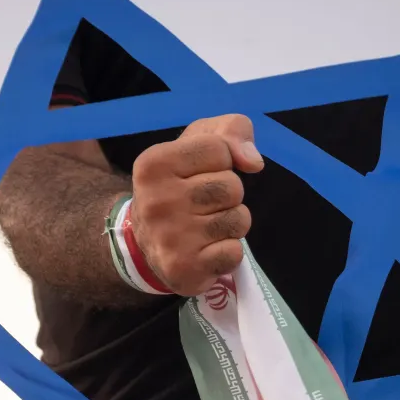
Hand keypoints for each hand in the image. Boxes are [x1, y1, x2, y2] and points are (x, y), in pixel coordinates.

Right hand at [129, 114, 264, 295]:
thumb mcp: (197, 143)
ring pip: (239, 220)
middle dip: (229, 195)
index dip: (223, 161)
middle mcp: (157, 201)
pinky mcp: (184, 269)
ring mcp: (170, 238)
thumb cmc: (179, 184)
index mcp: (154, 164)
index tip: (201, 173)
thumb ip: (231, 130)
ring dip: (231, 224)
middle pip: (233, 187)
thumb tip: (253, 161)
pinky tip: (207, 251)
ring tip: (206, 228)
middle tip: (204, 205)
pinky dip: (228, 252)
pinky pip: (234, 252)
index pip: (219, 149)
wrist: (146, 244)